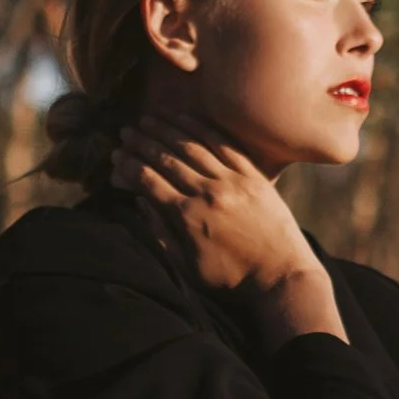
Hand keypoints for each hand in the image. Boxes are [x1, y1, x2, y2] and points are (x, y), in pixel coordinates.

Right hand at [113, 114, 346, 346]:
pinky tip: (184, 118)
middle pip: (166, 159)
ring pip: (192, 146)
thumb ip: (161, 234)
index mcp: (187, 217)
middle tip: (125, 130)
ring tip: (148, 118)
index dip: (128, 166)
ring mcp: (232, 181)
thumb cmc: (232, 280)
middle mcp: (207, 193)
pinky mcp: (253, 176)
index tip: (116, 156)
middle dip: (141, 142)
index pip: (148, 181)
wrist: (282, 278)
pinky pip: (223, 144)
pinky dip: (201, 128)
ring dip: (166, 129)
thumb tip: (141, 202)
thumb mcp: (188, 267)